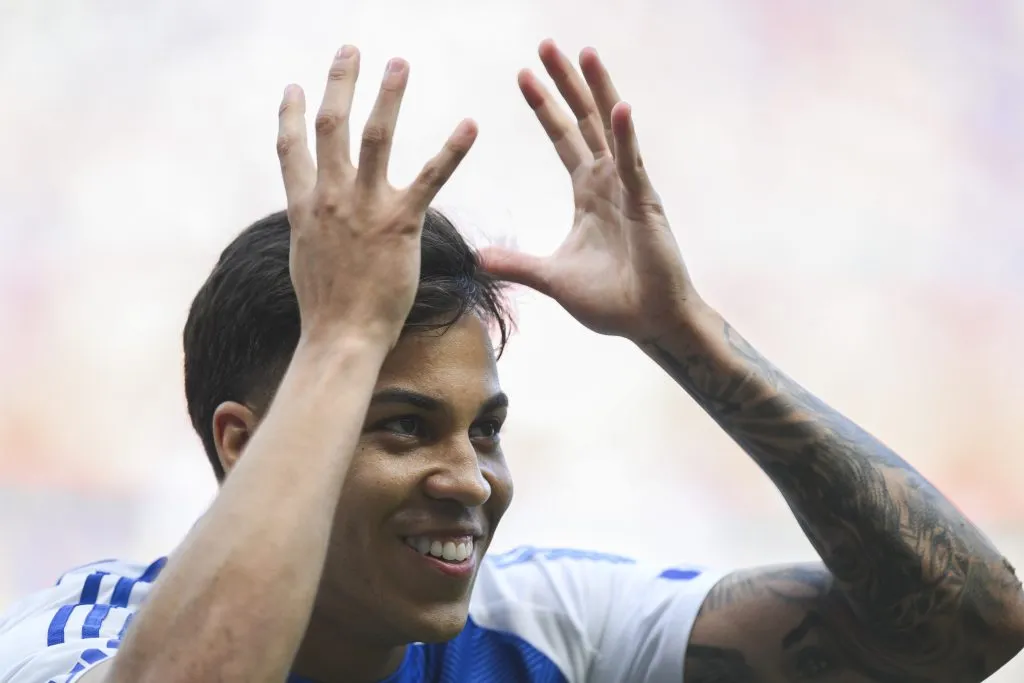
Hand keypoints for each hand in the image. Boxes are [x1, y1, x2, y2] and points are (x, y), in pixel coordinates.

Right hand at [277, 46, 477, 346]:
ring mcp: (363, 208)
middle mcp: (329, 198)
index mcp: (304, 207)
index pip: (290, 149)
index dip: (290, 115)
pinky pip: (429, 177)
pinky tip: (470, 125)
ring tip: (399, 63)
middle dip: (340, 83)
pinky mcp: (399, 224)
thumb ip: (309, 228)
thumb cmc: (326, 307)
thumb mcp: (305, 259)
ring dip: (388, 96)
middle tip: (351, 50)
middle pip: (330, 126)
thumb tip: (310, 219)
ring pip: (374, 137)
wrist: (341, 337)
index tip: (292, 86)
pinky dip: (451, 150)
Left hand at [480, 41, 698, 341]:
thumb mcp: (552, 279)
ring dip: (597, 90)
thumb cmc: (610, 301)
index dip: (545, 107)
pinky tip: (618, 107)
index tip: (523, 74)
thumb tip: (478, 257)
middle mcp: (609, 182)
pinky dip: (625, 136)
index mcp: (588, 194)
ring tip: (585, 52)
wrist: (648, 323)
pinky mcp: (645, 206)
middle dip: (566, 83)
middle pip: (584, 120)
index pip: (563, 139)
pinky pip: (632, 165)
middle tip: (546, 45)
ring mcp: (629, 190)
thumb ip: (517, 264)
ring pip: (610, 129)